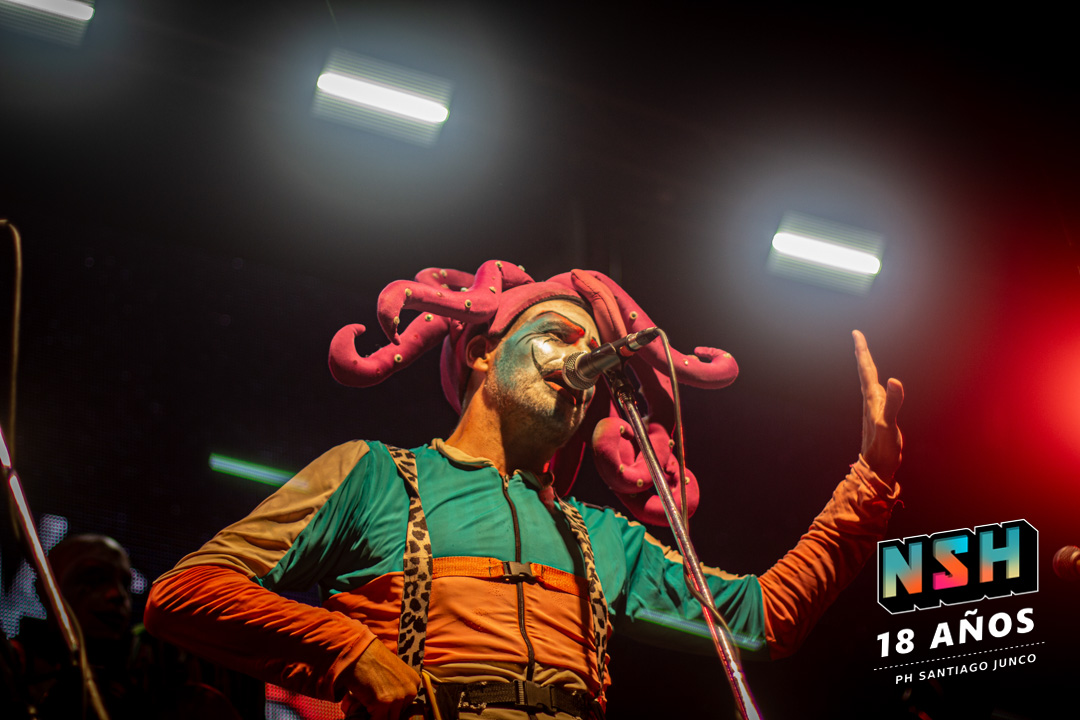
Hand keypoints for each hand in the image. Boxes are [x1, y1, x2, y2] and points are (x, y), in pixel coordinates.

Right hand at [342, 639, 420, 719]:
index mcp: (414, 682)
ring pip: (389, 719)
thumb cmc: (372, 659)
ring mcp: (398, 697)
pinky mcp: (383, 703)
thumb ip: (397, 687)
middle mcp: (410, 690)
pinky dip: (369, 718)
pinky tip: (363, 710)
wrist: (359, 652)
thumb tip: (392, 706)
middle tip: (375, 709)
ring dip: (378, 716)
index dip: (392, 709)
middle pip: (398, 714)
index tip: (383, 708)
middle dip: (386, 713)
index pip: (405, 706)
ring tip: (368, 708)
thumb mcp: (394, 672)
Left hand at [853, 330, 903, 479]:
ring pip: (869, 381)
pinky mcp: (879, 417)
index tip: (856, 333)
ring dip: (867, 366)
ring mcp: (874, 409)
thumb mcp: (888, 425)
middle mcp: (871, 401)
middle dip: (863, 353)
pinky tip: (879, 385)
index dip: (862, 350)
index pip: (867, 369)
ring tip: (863, 355)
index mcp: (872, 399)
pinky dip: (877, 382)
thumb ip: (893, 403)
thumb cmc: (882, 449)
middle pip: (866, 372)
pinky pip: (877, 393)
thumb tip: (895, 380)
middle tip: (857, 337)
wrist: (876, 468)